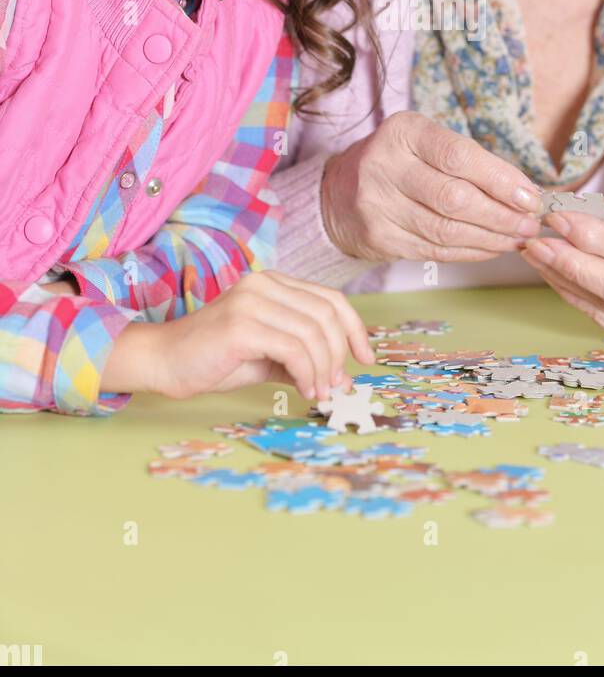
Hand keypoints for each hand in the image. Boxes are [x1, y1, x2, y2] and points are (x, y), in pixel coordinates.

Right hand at [101, 271, 374, 400]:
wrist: (164, 362)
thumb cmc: (216, 359)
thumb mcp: (269, 356)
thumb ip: (304, 358)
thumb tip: (343, 377)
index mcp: (274, 283)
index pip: (331, 298)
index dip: (355, 329)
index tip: (365, 359)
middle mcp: (265, 284)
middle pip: (327, 314)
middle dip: (339, 355)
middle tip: (335, 386)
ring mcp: (252, 301)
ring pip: (314, 332)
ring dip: (324, 369)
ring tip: (318, 392)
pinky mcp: (242, 325)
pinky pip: (294, 348)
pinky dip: (308, 373)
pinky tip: (305, 390)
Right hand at [321, 111, 542, 262]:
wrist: (337, 193)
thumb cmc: (397, 163)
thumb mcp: (423, 143)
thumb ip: (468, 161)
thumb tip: (525, 192)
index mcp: (403, 132)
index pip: (459, 156)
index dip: (500, 180)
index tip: (530, 197)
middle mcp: (385, 166)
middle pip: (455, 198)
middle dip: (502, 215)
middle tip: (530, 224)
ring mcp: (377, 206)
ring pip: (447, 230)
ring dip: (491, 238)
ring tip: (517, 238)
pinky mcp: (378, 239)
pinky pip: (435, 251)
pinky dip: (470, 252)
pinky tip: (491, 248)